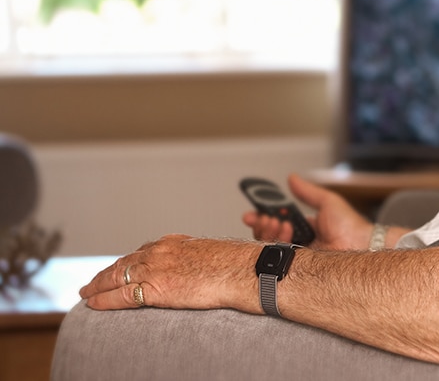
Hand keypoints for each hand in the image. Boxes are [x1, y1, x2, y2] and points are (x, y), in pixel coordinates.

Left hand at [80, 234, 260, 311]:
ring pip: (116, 276)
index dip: (126, 261)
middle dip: (106, 273)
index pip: (142, 251)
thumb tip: (197, 268)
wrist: (244, 270)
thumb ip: (196, 258)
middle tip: (92, 282)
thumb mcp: (211, 254)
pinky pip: (121, 295)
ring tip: (86, 294)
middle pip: (124, 262)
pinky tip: (93, 304)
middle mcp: (161, 251)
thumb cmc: (236, 264)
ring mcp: (156, 268)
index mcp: (175, 242)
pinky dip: (103, 300)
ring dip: (97, 285)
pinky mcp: (156, 288)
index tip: (118, 268)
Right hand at [242, 174, 372, 250]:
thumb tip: (292, 178)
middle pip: (270, 237)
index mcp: (307, 228)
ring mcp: (299, 257)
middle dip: (263, 225)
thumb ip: (307, 192)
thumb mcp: (327, 202)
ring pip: (271, 248)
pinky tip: (285, 234)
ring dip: (270, 232)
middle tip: (268, 217)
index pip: (278, 224)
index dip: (262, 219)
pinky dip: (277, 244)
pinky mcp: (299, 268)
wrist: (363, 244)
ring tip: (279, 223)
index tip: (251, 214)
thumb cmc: (352, 226)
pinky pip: (279, 259)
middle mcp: (301, 243)